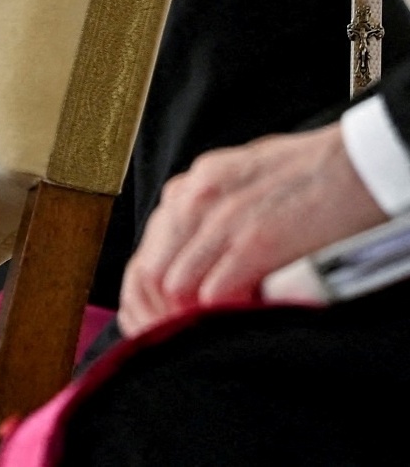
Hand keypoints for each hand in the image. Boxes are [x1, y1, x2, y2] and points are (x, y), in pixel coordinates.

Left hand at [118, 123, 383, 335]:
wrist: (355, 164)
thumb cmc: (307, 175)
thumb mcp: (238, 182)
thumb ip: (210, 215)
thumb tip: (199, 255)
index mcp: (190, 187)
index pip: (146, 253)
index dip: (149, 295)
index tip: (162, 319)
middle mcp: (193, 199)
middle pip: (149, 271)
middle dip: (160, 311)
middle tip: (181, 336)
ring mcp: (221, 220)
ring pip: (173, 285)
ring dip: (187, 316)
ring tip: (207, 333)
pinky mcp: (255, 241)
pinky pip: (212, 293)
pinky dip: (217, 314)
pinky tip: (233, 321)